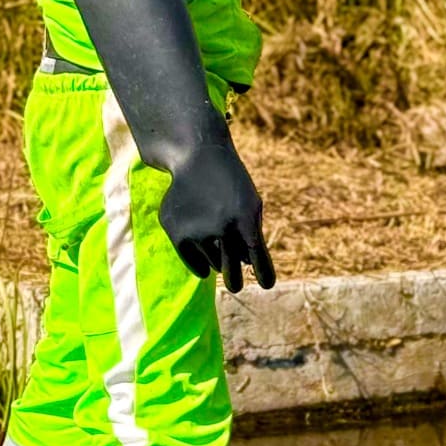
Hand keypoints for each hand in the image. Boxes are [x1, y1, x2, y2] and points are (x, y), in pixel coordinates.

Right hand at [158, 141, 276, 292]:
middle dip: (235, 281)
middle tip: (236, 287)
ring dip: (219, 259)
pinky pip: (193, 262)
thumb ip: (251, 236)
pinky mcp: (176, 233)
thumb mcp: (250, 205)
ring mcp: (196, 231)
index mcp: (245, 219)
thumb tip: (245, 268)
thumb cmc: (232, 186)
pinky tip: (206, 267)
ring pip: (213, 264)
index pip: (257, 255)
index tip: (268, 285)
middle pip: (231, 269)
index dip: (264, 272)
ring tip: (216, 234)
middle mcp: (221, 228)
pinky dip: (200, 266)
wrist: (198, 159)